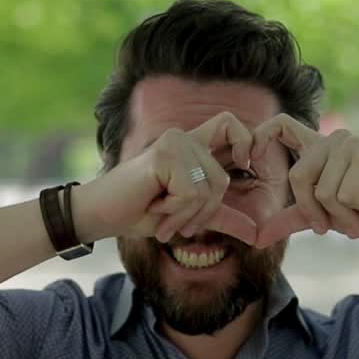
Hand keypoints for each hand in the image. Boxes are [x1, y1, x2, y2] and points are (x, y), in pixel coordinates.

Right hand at [80, 112, 258, 245]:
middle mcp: (183, 138)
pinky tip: (152, 205)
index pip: (230, 124)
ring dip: (183, 214)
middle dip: (200, 213)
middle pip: (221, 180)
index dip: (245, 141)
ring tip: (159, 213)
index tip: (244, 164)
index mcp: (191, 146)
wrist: (101, 215)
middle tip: (173, 221)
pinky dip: (174, 210)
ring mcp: (173, 143)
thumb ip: (220, 217)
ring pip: (206, 190)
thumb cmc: (138, 212)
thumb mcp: (187, 215)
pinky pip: (190, 193)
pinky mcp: (164, 156)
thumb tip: (256, 234)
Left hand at [250, 114, 358, 247]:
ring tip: (358, 210)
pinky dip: (355, 210)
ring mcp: (351, 145)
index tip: (246, 160)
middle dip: (313, 210)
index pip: (280, 125)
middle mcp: (331, 140)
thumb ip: (289, 220)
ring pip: (323, 190)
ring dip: (340, 214)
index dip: (259, 137)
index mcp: (315, 147)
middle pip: (298, 176)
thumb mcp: (319, 216)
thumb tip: (257, 238)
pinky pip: (345, 194)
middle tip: (333, 223)